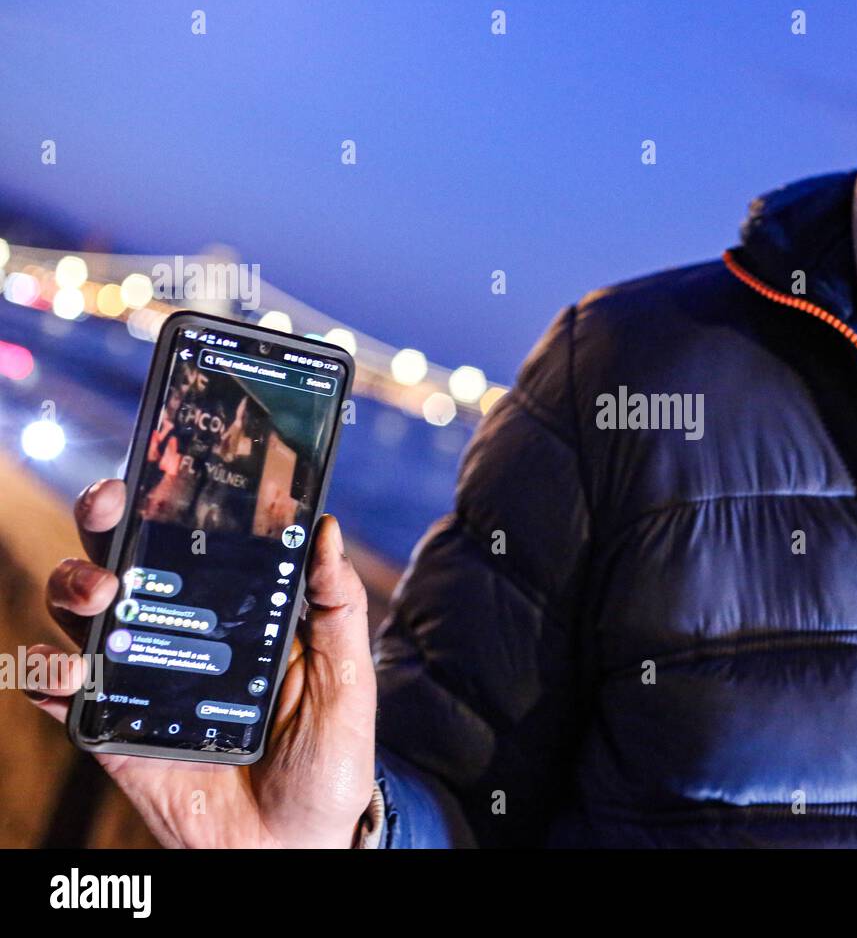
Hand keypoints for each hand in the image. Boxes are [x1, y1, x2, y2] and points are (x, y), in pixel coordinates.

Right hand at [27, 479, 375, 847]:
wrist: (295, 846)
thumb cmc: (327, 759)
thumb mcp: (346, 678)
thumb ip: (337, 607)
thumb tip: (326, 529)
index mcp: (237, 612)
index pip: (191, 542)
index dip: (162, 502)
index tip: (151, 472)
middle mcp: (181, 636)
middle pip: (122, 565)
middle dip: (102, 529)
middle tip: (111, 514)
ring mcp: (143, 681)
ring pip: (82, 618)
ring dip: (73, 591)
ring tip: (99, 598)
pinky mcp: (113, 732)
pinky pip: (64, 696)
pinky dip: (47, 677)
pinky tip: (65, 673)